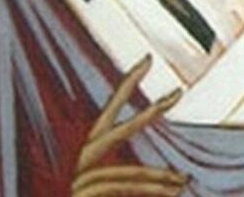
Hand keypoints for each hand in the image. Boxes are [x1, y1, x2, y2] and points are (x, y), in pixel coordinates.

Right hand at [72, 55, 186, 196]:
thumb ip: (109, 169)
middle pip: (125, 128)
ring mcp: (83, 173)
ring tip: (183, 182)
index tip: (148, 59)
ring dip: (161, 179)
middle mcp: (84, 152)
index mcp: (85, 144)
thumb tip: (147, 169)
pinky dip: (152, 191)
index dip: (130, 81)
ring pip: (133, 172)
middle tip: (178, 93)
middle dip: (154, 110)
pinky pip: (126, 188)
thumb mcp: (85, 179)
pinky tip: (173, 193)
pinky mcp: (85, 192)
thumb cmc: (61, 192)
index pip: (112, 105)